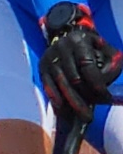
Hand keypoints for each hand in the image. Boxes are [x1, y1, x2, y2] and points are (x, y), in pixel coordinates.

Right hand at [40, 2, 122, 119]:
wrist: (68, 36)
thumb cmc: (93, 48)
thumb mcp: (106, 50)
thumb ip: (112, 64)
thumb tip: (108, 84)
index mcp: (79, 40)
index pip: (87, 65)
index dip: (97, 83)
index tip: (105, 98)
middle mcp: (61, 47)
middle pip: (73, 78)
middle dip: (84, 98)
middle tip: (92, 115)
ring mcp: (49, 58)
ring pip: (61, 85)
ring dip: (72, 103)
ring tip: (83, 117)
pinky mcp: (42, 67)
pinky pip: (48, 86)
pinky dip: (57, 100)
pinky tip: (65, 112)